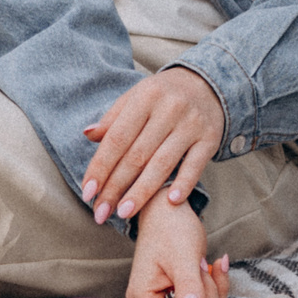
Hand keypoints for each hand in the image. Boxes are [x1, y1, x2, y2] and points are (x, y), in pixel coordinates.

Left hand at [82, 65, 226, 223]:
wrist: (207, 84)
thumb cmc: (162, 96)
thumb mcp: (136, 97)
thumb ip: (113, 119)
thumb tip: (88, 135)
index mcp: (146, 97)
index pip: (117, 138)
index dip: (100, 167)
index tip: (87, 192)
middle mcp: (169, 109)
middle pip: (137, 155)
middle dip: (115, 187)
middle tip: (101, 213)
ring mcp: (191, 125)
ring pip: (162, 164)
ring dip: (141, 192)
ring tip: (124, 213)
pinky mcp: (210, 139)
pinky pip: (195, 165)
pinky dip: (184, 184)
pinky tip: (170, 202)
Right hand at [124, 196, 231, 297]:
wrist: (169, 210)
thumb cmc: (169, 227)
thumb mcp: (181, 255)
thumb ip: (188, 283)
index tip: (205, 287)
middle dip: (207, 293)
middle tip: (202, 266)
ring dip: (213, 286)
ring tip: (204, 262)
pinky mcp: (181, 294)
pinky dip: (216, 283)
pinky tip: (217, 265)